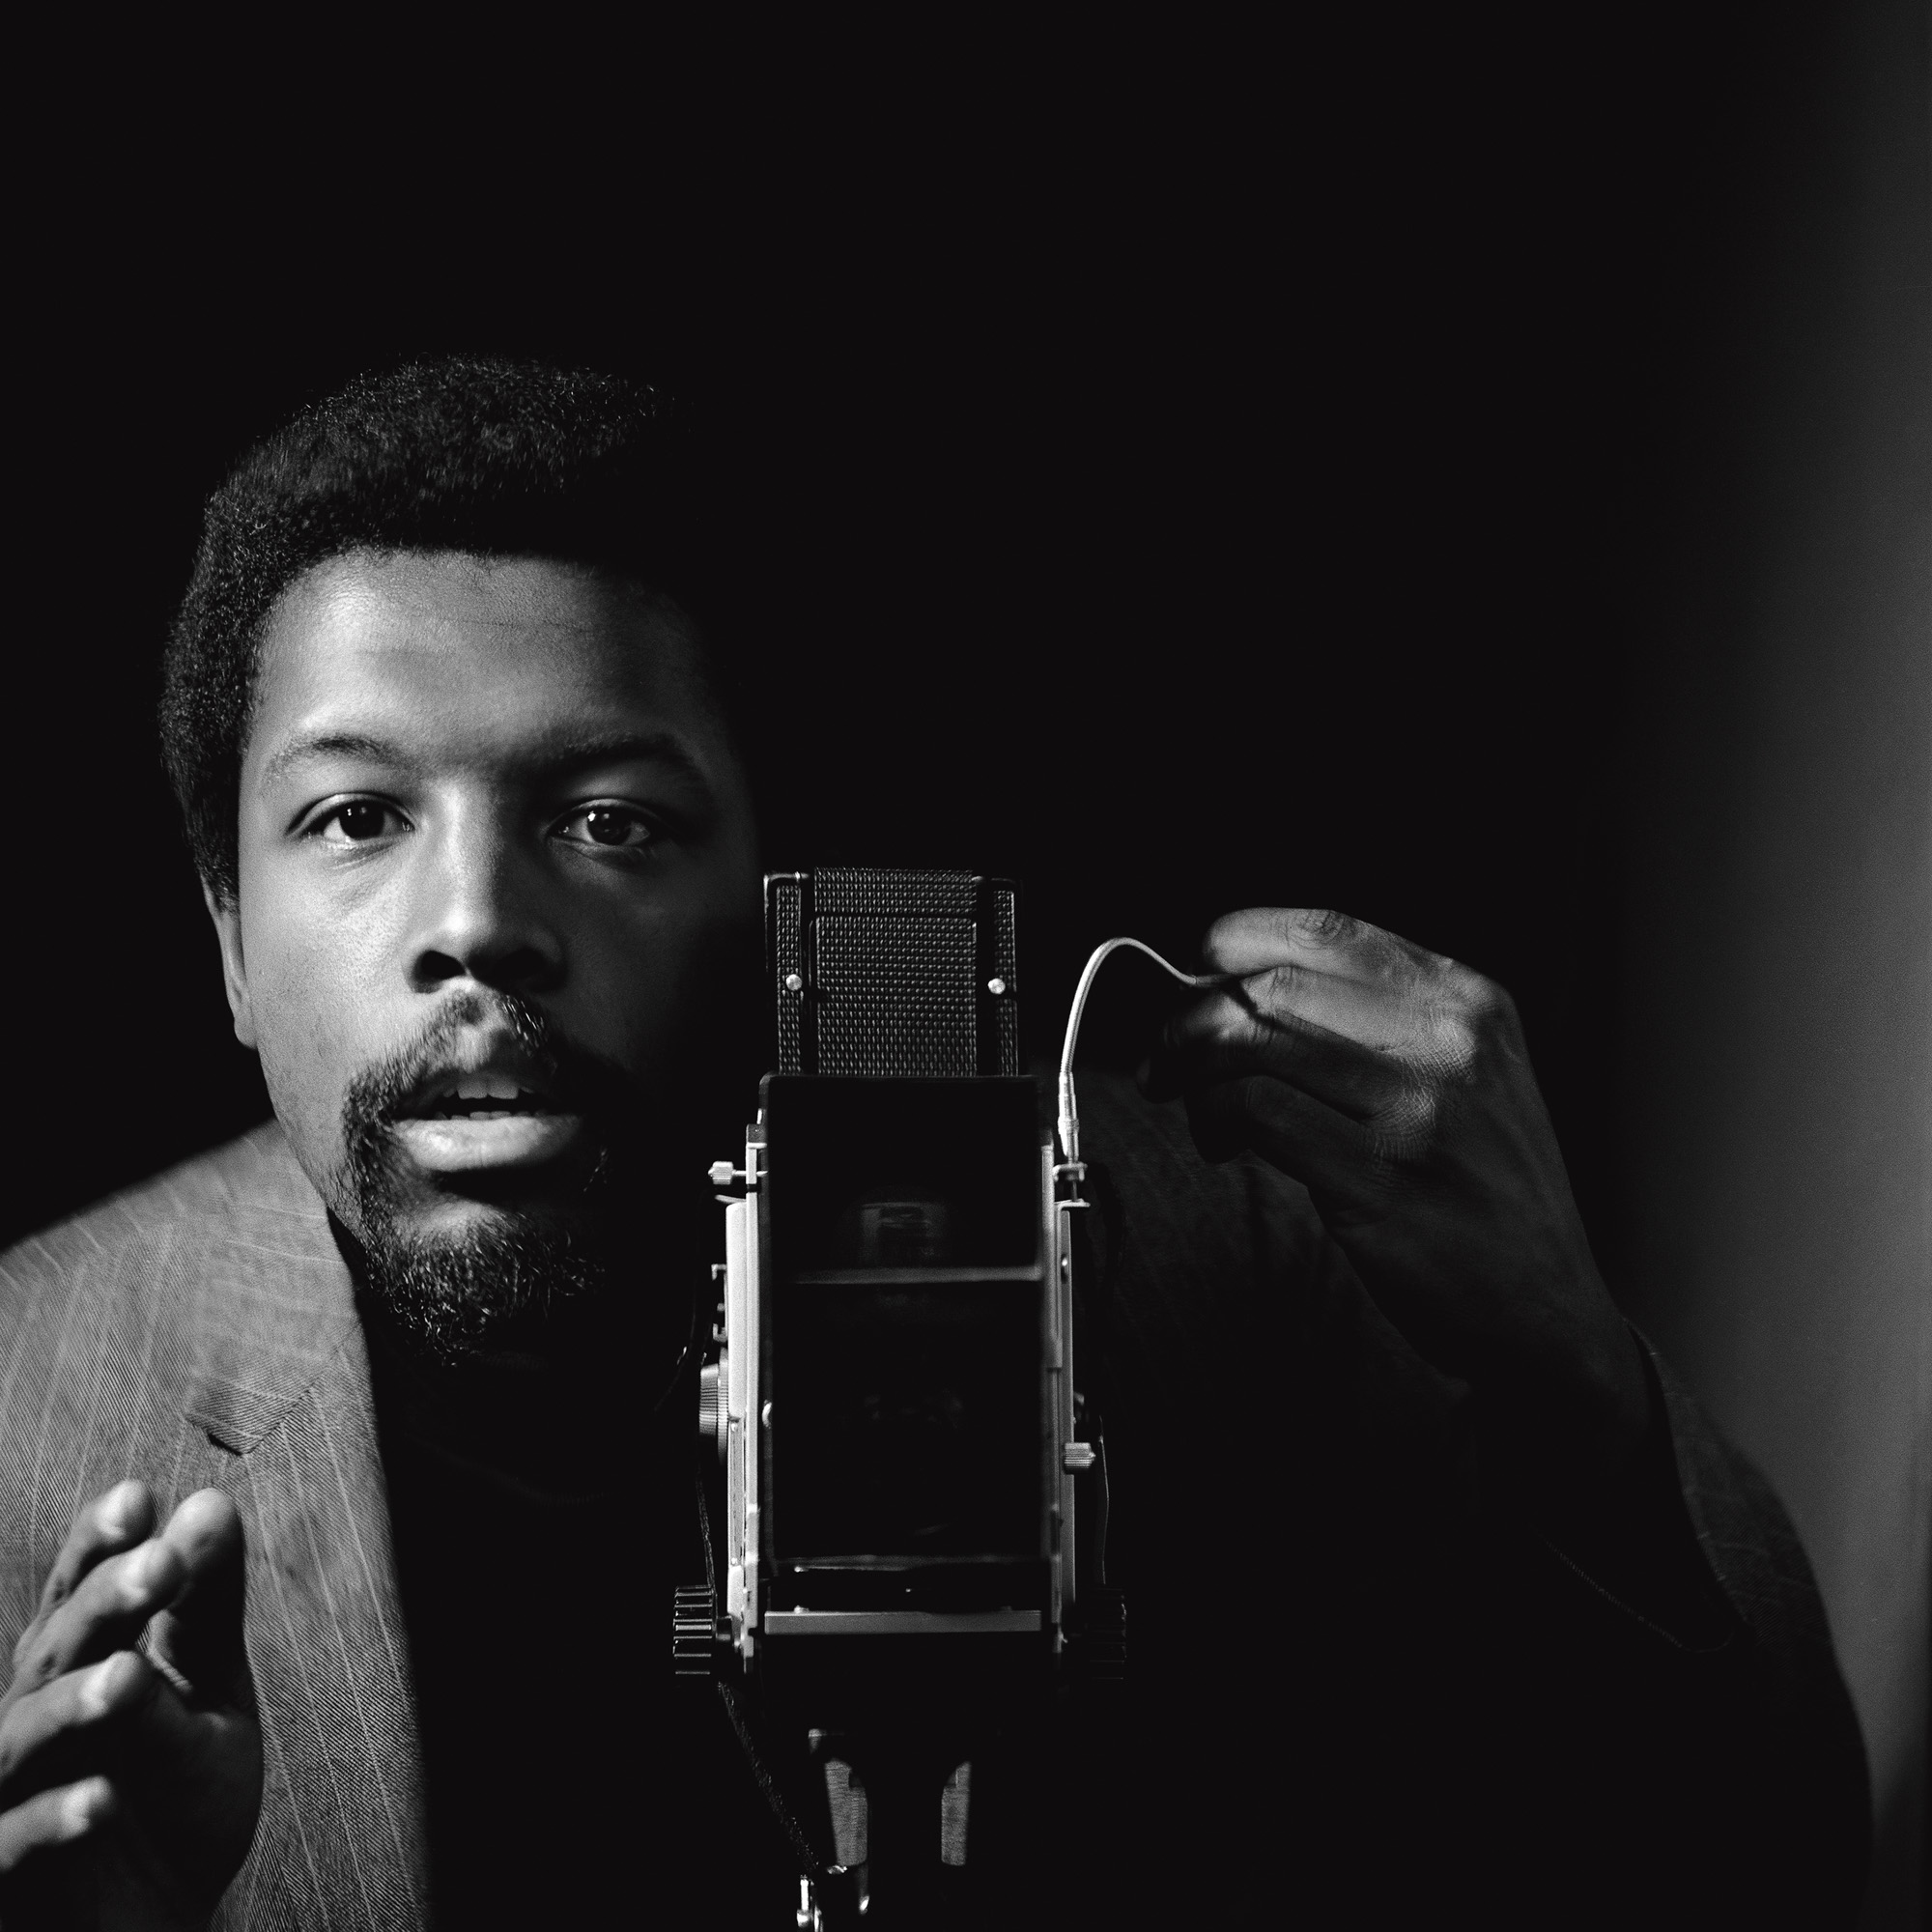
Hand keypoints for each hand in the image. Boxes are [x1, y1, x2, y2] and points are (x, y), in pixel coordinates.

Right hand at [0, 1481, 261, 1929]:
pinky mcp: (5, 1874)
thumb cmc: (169, 1802)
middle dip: (105, 1602)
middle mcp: (32, 1719)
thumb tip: (211, 1503)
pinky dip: (55, 1820)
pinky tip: (104, 1798)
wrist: (147, 1931)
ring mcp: (11, 1796)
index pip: (81, 1590)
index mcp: (78, 1666)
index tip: (140, 1494)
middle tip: (161, 1563)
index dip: (98, 1542)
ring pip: (24, 1738)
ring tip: (127, 1678)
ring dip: (75, 1704)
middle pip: (56, 1647)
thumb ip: (206, 1610)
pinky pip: (15, 1844)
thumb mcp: (208, 1696)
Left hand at [1144, 907, 1648, 1487]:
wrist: (1548, 1310)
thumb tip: (1240, 987)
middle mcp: (1450, 1040)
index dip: (1237, 941)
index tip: (1199, 972)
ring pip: (1252, 1040)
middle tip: (1166, 1055)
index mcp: (1469, 1000)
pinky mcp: (1381, 1180)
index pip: (1326, 930)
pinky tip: (1220, 1142)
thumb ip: (1382, 1020)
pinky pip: (1256, 1110)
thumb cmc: (1482, 1191)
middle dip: (1193, 1016)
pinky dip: (1214, 1116)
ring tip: (1191, 1104)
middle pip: (1274, 984)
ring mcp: (1419, 1111)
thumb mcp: (1471, 1075)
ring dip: (1190, 1067)